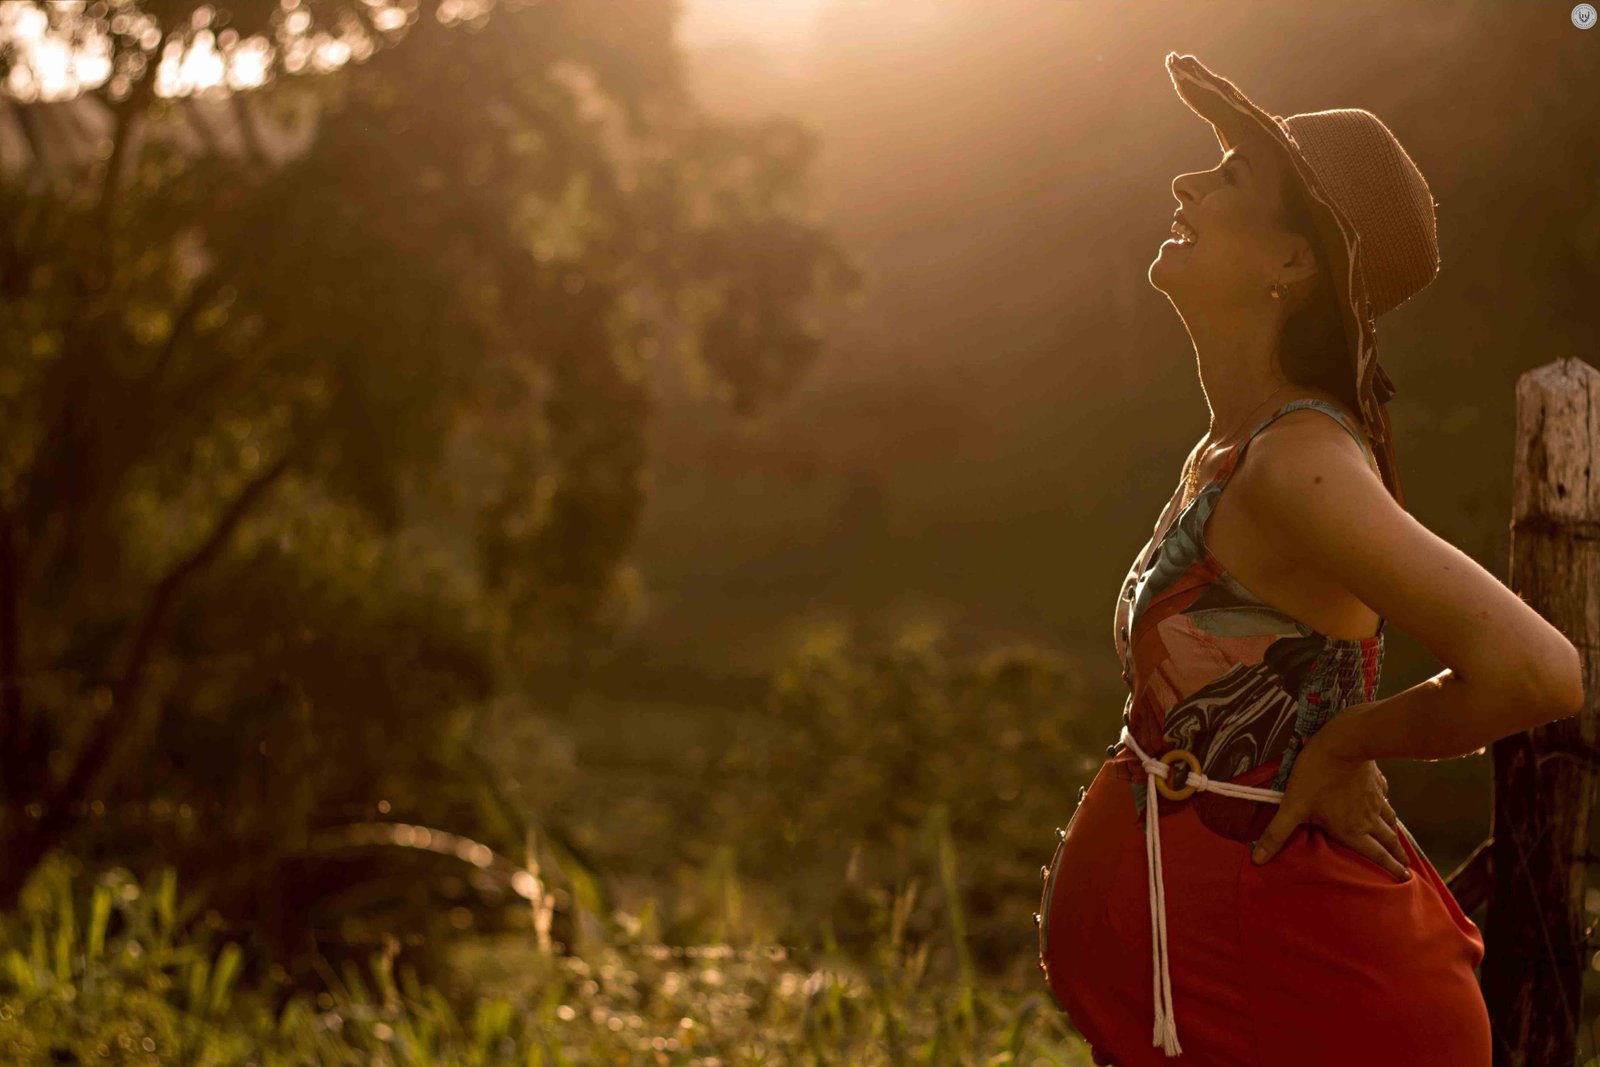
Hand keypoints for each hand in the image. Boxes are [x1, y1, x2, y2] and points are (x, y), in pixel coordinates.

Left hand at [1250, 716, 1410, 880]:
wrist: (1344, 742)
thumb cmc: (1317, 776)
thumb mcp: (1293, 806)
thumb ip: (1276, 834)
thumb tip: (1257, 859)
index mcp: (1352, 829)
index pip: (1375, 855)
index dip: (1389, 868)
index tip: (1404, 878)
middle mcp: (1369, 818)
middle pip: (1388, 840)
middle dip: (1397, 855)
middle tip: (1406, 867)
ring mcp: (1375, 798)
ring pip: (1389, 819)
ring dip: (1394, 832)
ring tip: (1397, 840)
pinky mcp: (1377, 780)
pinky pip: (1385, 796)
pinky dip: (1387, 804)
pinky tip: (1385, 802)